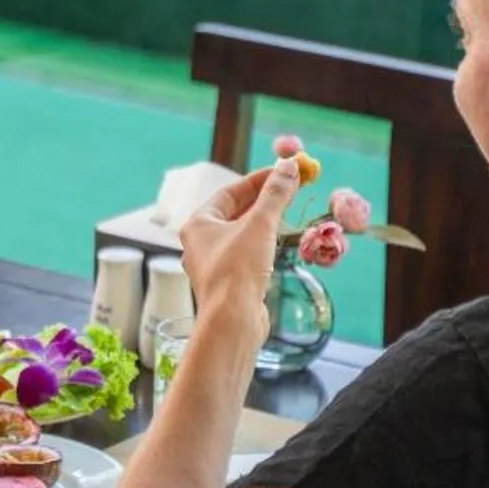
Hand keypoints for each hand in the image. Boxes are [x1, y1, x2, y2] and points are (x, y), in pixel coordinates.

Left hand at [178, 158, 301, 323]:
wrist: (232, 322)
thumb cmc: (237, 270)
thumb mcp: (260, 225)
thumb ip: (275, 194)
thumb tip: (289, 166)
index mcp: (198, 224)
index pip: (230, 192)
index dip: (258, 179)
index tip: (284, 171)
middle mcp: (200, 243)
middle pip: (234, 212)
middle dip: (263, 200)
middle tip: (290, 189)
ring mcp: (213, 265)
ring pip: (241, 235)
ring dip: (263, 222)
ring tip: (287, 212)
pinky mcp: (228, 284)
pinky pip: (245, 255)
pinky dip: (262, 245)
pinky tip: (277, 245)